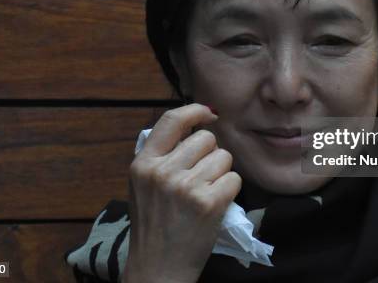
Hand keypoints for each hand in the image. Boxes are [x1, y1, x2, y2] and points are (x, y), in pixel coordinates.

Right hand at [123, 103, 241, 282]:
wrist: (158, 267)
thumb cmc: (154, 225)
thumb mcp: (143, 185)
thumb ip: (162, 156)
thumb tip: (194, 125)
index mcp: (143, 163)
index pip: (171, 120)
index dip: (194, 111)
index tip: (208, 114)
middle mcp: (162, 171)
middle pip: (206, 139)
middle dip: (211, 154)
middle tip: (202, 176)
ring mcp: (185, 187)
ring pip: (224, 157)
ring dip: (222, 172)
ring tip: (206, 192)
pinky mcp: (208, 203)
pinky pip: (234, 178)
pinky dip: (230, 190)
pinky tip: (216, 204)